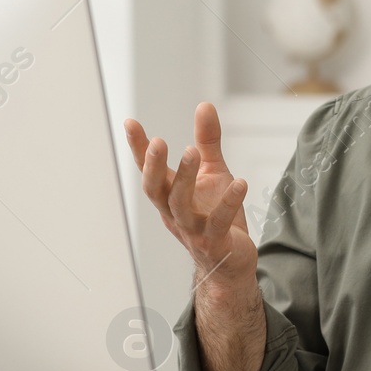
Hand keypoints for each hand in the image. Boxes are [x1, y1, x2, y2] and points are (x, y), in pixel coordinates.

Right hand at [124, 103, 257, 288]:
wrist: (231, 265)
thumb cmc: (218, 217)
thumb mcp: (213, 173)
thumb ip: (207, 141)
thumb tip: (204, 105)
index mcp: (170, 195)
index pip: (149, 170)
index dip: (138, 148)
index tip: (130, 122)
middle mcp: (174, 213)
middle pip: (155, 190)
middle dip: (153, 166)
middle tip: (158, 141)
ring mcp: (192, 230)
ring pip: (180, 205)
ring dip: (185, 177)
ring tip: (193, 151)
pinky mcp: (214, 243)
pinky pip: (218, 222)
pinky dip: (228, 203)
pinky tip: (240, 183)